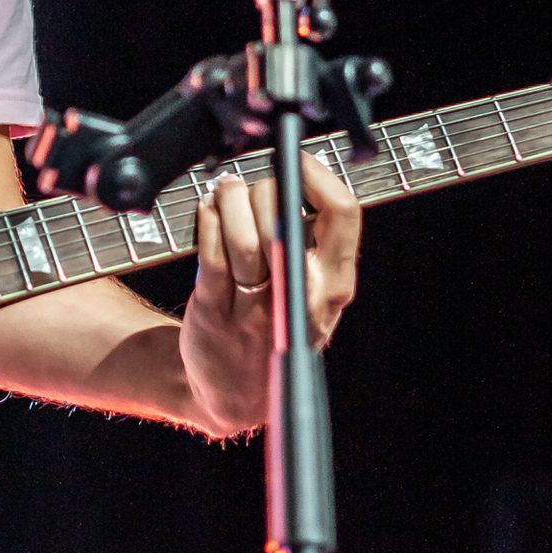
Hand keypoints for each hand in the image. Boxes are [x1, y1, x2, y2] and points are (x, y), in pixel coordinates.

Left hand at [179, 151, 361, 438]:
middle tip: (251, 187)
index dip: (317, 175)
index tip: (295, 159)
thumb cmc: (276, 328)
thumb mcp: (314, 294)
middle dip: (261, 189)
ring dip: (231, 201)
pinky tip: (209, 211)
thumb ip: (314, 245)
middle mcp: (301, 297)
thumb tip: (300, 176)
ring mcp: (257, 308)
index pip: (342, 214)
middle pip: (285, 217)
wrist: (232, 394)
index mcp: (335, 284)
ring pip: (245, 235)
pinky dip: (209, 222)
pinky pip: (212, 254)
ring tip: (226, 192)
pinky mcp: (216, 313)